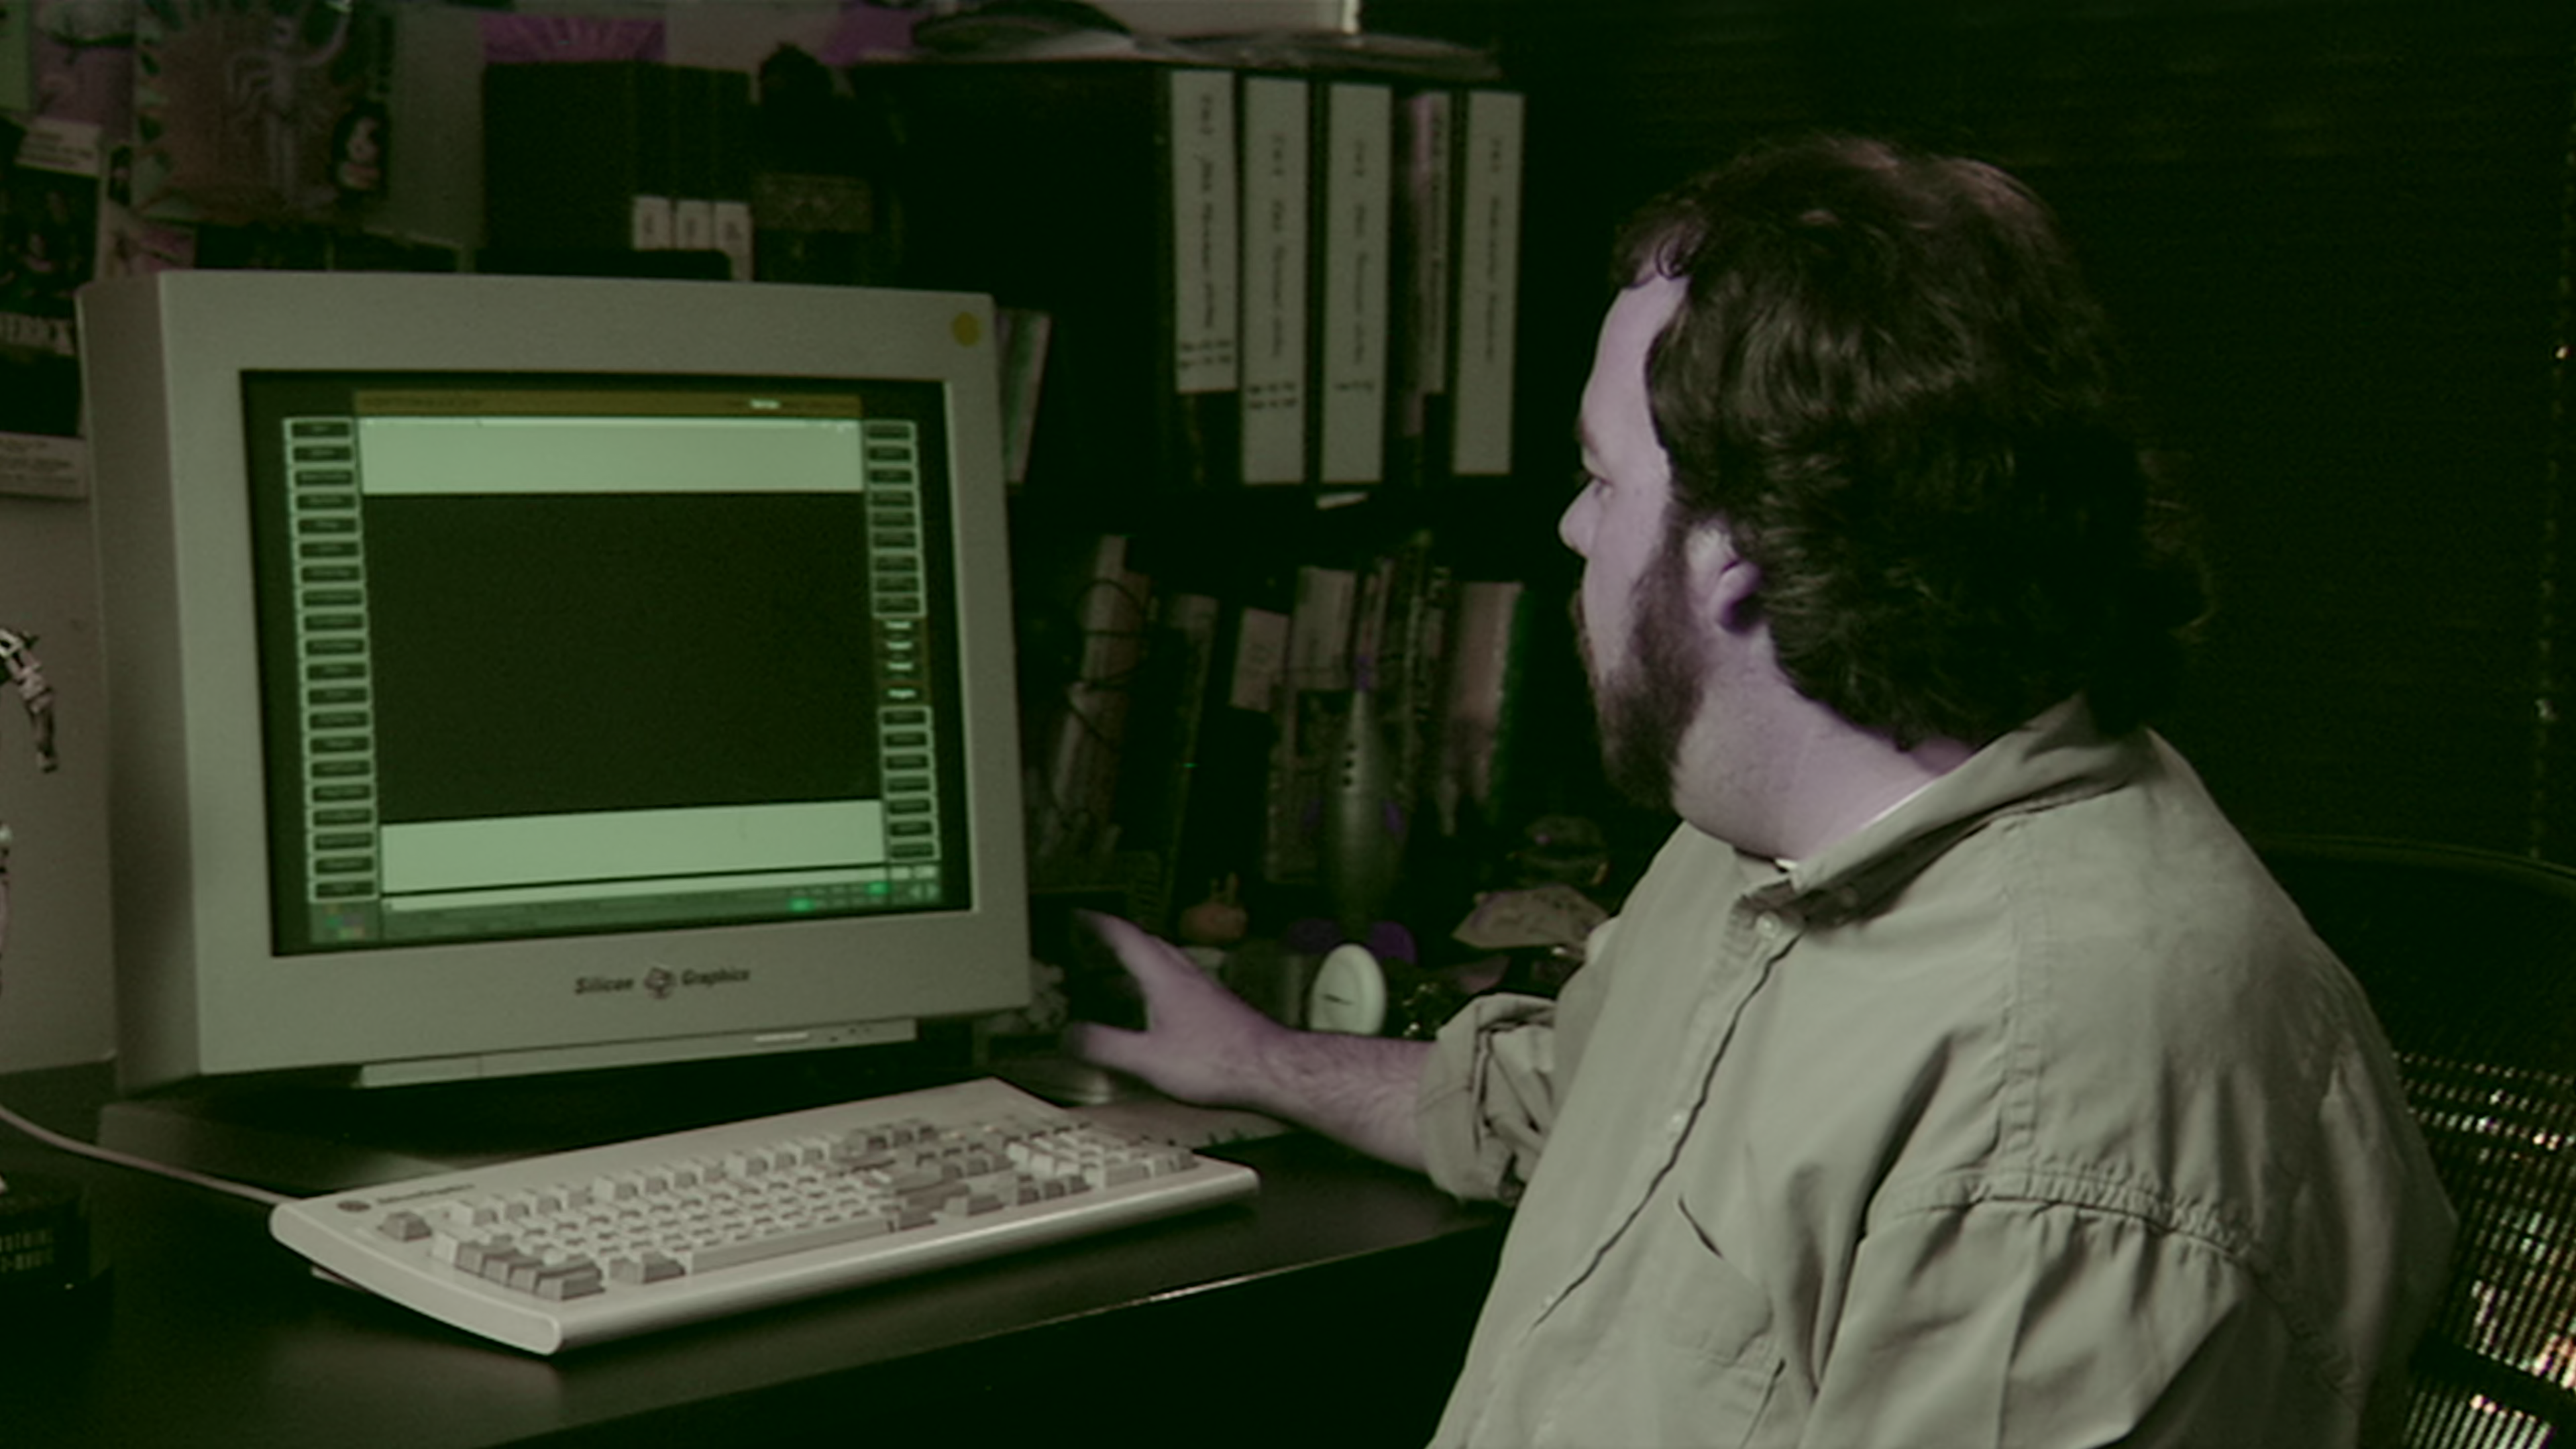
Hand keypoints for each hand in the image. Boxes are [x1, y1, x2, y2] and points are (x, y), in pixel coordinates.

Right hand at [1061, 911, 1288, 1109]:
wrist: (1270, 1068)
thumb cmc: (1218, 1060)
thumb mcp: (1149, 1058)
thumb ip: (1106, 1045)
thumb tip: (1070, 1035)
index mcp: (1165, 978)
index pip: (1127, 938)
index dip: (1099, 924)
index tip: (1080, 914)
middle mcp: (1187, 977)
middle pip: (1149, 945)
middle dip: (1119, 940)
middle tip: (1097, 939)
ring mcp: (1205, 992)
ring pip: (1167, 964)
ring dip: (1140, 963)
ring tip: (1118, 975)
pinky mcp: (1218, 1009)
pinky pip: (1181, 985)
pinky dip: (1159, 987)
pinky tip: (1158, 1009)